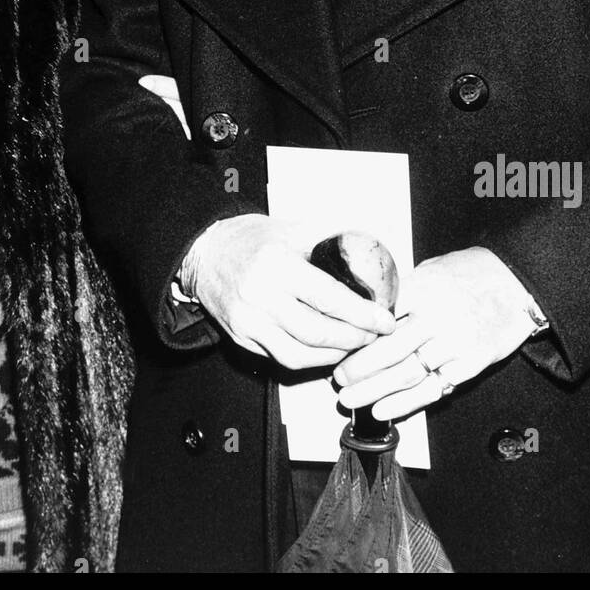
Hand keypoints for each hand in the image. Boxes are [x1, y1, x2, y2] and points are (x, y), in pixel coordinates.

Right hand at [182, 215, 396, 369]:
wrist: (204, 254)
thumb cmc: (249, 239)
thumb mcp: (290, 230)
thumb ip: (326, 243)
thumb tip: (367, 254)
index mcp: (277, 265)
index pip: (329, 298)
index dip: (362, 314)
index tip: (384, 320)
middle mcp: (261, 296)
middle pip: (317, 332)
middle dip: (354, 338)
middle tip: (374, 335)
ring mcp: (249, 322)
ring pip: (299, 354)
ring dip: (334, 355)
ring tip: (354, 345)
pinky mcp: (241, 338)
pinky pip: (281, 358)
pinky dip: (309, 360)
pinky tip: (327, 351)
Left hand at [333, 247, 539, 418]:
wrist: (517, 283)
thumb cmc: (473, 272)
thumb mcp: (432, 268)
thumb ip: (403, 289)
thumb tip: (369, 305)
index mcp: (423, 289)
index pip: (379, 316)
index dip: (355, 334)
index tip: (337, 344)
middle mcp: (437, 318)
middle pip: (388, 350)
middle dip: (357, 368)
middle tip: (337, 378)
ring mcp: (454, 344)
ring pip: (406, 374)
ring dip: (373, 390)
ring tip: (349, 399)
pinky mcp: (470, 365)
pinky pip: (432, 389)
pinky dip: (405, 403)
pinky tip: (382, 410)